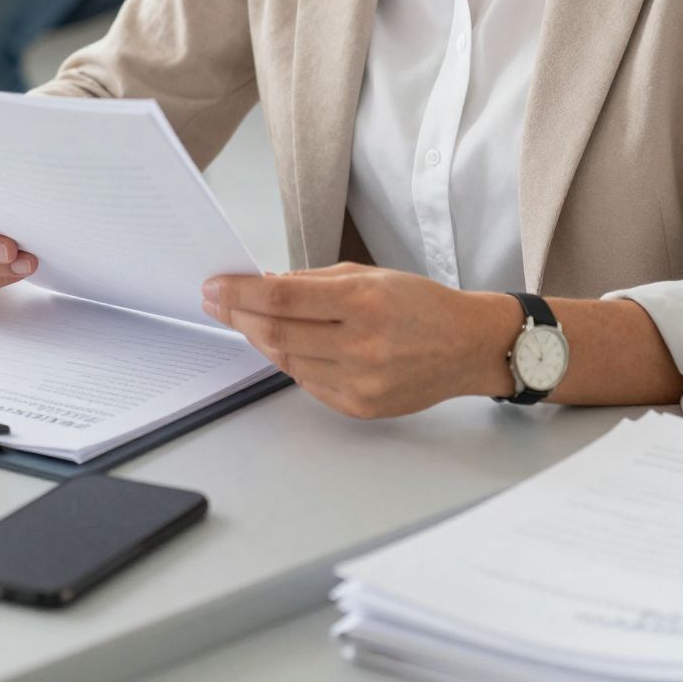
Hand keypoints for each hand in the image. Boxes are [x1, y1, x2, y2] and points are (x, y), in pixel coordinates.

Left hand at [201, 262, 517, 417]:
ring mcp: (360, 381)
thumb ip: (314, 282)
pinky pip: (308, 383)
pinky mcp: (360, 406)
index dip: (240, 294)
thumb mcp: (371, 275)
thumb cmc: (420, 304)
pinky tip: (284, 345)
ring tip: (245, 321)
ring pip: (287, 361)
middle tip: (215, 303)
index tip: (215, 287)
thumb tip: (263, 285)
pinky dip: (290, 361)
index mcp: (364, 301)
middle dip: (237, 316)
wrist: (466, 347)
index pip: (282, 299)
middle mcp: (361, 344)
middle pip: (276, 334)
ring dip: (259, 340)